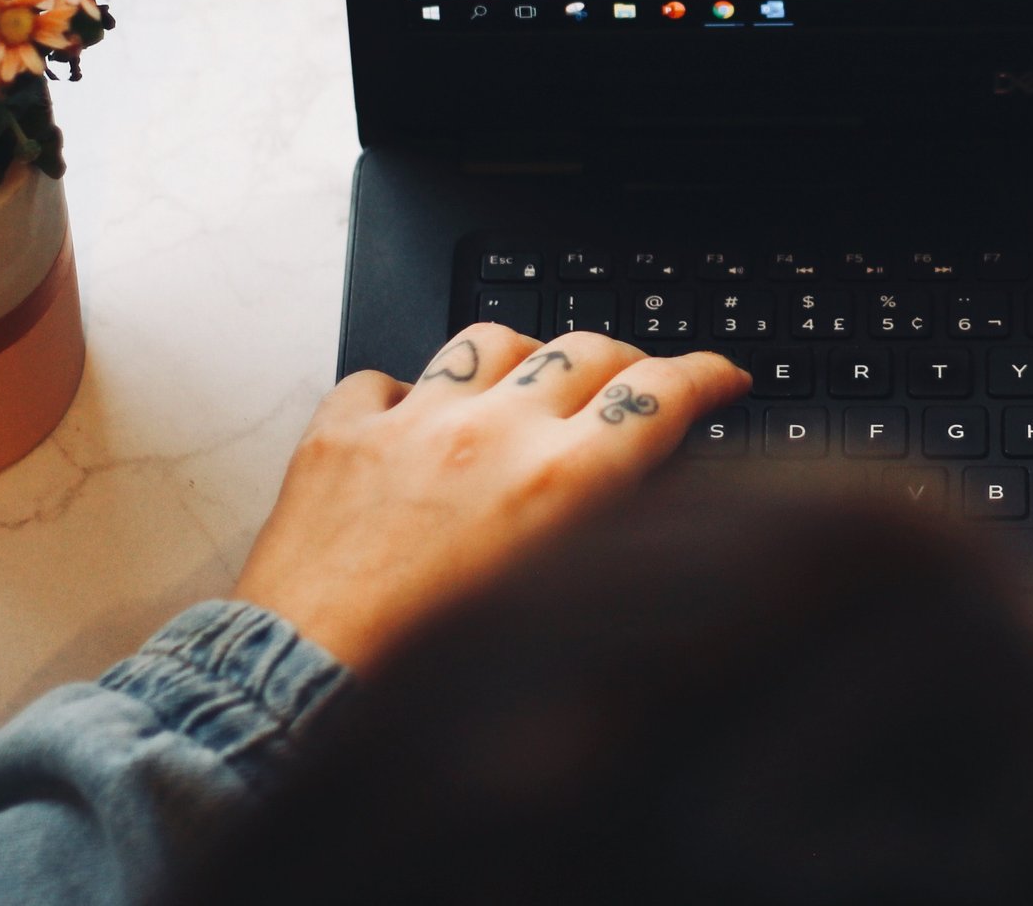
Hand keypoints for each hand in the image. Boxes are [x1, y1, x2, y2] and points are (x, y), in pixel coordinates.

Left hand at [233, 324, 747, 666]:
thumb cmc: (434, 676)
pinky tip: (414, 422)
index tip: (721, 376)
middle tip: (635, 384)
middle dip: (627, 359)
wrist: (311, 690)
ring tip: (527, 387)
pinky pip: (383, 378)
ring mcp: (412, 426)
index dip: (706, 375)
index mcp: (563, 484)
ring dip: (524, 359)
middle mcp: (492, 436)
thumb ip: (613, 533)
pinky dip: (406, 393)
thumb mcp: (564, 607)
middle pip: (588, 348)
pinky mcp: (342, 435)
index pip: (661, 394)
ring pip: (492, 342)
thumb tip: (645, 492)